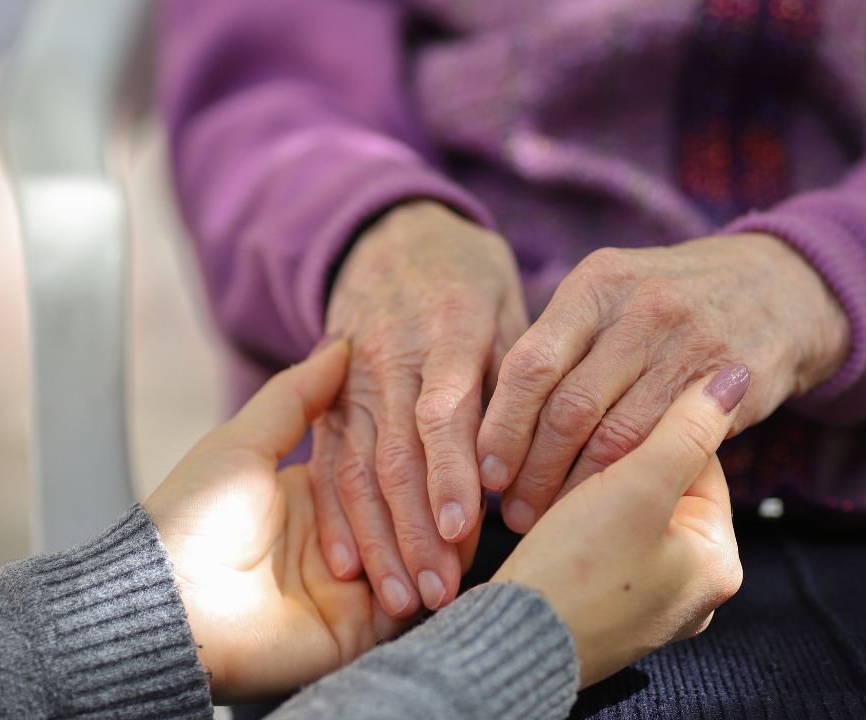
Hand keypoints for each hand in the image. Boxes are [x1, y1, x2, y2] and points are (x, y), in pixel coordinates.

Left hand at [143, 339, 481, 701]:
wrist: (170, 602)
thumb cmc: (195, 515)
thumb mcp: (245, 441)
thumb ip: (296, 396)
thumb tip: (341, 344)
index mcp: (313, 496)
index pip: (381, 469)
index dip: (417, 455)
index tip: (453, 433)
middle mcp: (339, 543)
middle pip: (405, 516)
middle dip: (439, 503)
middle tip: (474, 479)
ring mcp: (350, 589)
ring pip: (416, 559)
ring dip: (442, 544)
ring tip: (470, 524)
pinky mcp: (356, 631)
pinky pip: (408, 608)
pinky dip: (432, 584)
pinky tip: (455, 561)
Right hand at [313, 201, 527, 614]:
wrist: (392, 235)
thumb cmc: (470, 279)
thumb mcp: (507, 305)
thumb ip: (518, 377)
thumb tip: (539, 455)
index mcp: (447, 330)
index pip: (445, 411)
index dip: (451, 472)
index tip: (465, 530)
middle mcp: (391, 358)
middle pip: (396, 453)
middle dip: (415, 529)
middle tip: (439, 593)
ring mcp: (350, 380)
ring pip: (357, 468)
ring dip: (377, 539)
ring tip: (400, 599)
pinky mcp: (326, 398)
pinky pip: (326, 462)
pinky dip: (333, 516)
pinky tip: (347, 566)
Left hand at [477, 234, 848, 531]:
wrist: (780, 288)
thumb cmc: (670, 304)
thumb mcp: (614, 296)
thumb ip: (560, 343)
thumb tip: (489, 420)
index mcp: (598, 284)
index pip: (531, 365)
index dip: (502, 427)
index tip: (485, 473)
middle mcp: (641, 308)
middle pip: (567, 408)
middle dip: (533, 470)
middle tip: (513, 510)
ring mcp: (690, 345)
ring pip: (615, 438)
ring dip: (576, 489)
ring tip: (550, 517)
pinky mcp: (730, 385)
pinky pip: (666, 448)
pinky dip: (629, 484)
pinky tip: (608, 505)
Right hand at [493, 365, 748, 685]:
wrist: (510, 645)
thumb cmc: (577, 571)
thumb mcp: (639, 487)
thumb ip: (687, 428)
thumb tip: (735, 378)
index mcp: (719, 562)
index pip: (701, 463)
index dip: (654, 428)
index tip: (610, 413)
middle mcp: (693, 589)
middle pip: (666, 491)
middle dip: (621, 464)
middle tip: (577, 450)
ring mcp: (649, 604)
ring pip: (629, 516)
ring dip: (593, 491)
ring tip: (555, 484)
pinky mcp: (606, 610)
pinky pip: (603, 547)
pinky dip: (578, 525)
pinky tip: (549, 518)